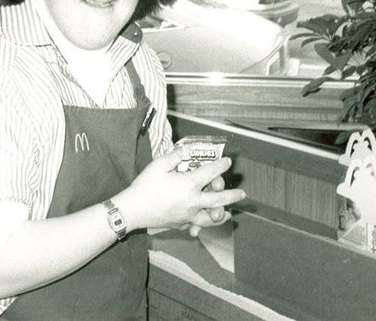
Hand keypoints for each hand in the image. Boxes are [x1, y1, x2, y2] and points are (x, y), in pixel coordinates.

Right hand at [112, 149, 245, 232]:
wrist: (133, 210)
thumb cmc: (145, 186)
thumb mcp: (158, 165)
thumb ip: (174, 156)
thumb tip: (184, 150)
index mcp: (189, 184)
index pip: (210, 172)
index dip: (221, 165)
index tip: (227, 161)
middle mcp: (193, 201)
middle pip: (218, 199)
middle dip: (232, 196)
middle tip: (242, 194)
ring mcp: (188, 215)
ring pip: (210, 217)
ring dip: (220, 214)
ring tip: (226, 214)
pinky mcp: (180, 223)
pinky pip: (195, 225)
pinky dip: (201, 224)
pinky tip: (201, 224)